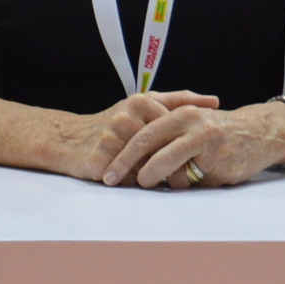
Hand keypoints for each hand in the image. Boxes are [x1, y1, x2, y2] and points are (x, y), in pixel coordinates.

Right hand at [38, 91, 215, 183]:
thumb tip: (214, 101)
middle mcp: (125, 117)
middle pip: (163, 148)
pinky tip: (139, 183)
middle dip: (173, 164)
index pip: (175, 127)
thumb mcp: (144, 104)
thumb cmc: (113, 124)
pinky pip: (130, 178)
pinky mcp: (100, 158)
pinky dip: (138, 183)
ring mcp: (111, 138)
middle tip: (184, 177)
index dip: (184, 145)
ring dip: (157, 176)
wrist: (70, 140)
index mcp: (140, 102)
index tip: (194, 158)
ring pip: (148, 165)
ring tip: (161, 181)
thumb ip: (178, 101)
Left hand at [106, 97, 284, 189]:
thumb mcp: (191, 124)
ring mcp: (206, 142)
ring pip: (167, 163)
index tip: (106, 170)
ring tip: (144, 181)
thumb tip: (129, 158)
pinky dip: (182, 183)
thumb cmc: (218, 132)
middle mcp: (191, 123)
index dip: (121, 153)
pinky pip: (191, 179)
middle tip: (111, 180)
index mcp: (181, 113)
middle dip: (125, 165)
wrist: (259, 132)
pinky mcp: (219, 162)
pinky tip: (183, 181)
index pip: (143, 134)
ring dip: (152, 175)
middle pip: (148, 144)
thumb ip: (165, 136)